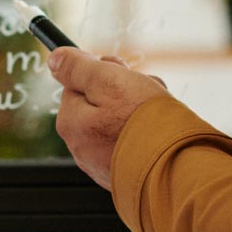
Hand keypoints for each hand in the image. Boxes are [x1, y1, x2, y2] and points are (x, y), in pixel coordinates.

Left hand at [48, 48, 169, 189]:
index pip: (79, 82)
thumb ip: (78, 68)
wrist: (177, 169)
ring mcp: (102, 164)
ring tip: (159, 115)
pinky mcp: (124, 174)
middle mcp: (80, 146)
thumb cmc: (144, 123)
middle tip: (146, 93)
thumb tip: (55, 58)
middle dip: (125, 92)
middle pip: (99, 102)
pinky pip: (131, 144)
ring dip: (139, 111)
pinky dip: (146, 134)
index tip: (124, 73)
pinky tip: (161, 134)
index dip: (105, 72)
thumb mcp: (109, 81)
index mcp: (71, 122)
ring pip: (119, 122)